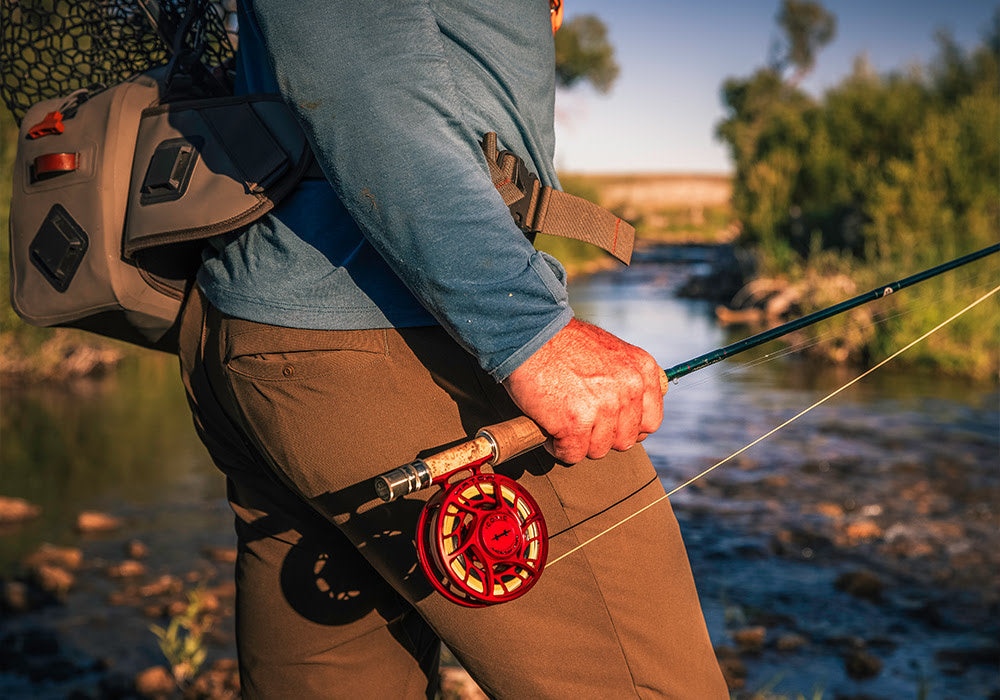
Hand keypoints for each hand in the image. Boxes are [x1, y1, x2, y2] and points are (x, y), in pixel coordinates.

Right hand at [502, 319, 663, 463]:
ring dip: (578, 441)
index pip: (650, 421)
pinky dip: (556, 447)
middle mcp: (629, 389)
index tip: (609, 424)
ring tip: (562, 419)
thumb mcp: (611, 352)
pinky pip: (571, 454)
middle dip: (601, 436)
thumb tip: (630, 411)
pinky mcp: (576, 423)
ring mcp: (604, 408)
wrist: (530, 334)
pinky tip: (549, 425)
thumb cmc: (562, 343)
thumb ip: (626, 379)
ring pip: (598, 450)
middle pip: (625, 440)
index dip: (627, 427)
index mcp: (642, 370)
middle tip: (580, 420)